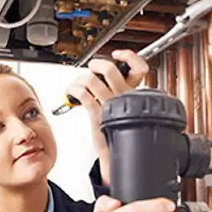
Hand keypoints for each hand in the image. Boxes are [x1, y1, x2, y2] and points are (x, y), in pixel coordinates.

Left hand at [66, 50, 148, 185]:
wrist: (114, 156)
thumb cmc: (117, 133)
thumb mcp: (124, 110)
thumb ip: (119, 92)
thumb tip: (104, 75)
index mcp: (134, 95)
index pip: (139, 68)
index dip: (129, 57)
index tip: (118, 55)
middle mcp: (123, 98)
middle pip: (109, 69)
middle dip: (95, 65)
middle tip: (92, 69)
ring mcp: (110, 106)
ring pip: (91, 80)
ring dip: (79, 80)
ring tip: (78, 85)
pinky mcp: (98, 115)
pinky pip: (83, 94)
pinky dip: (73, 90)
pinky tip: (72, 94)